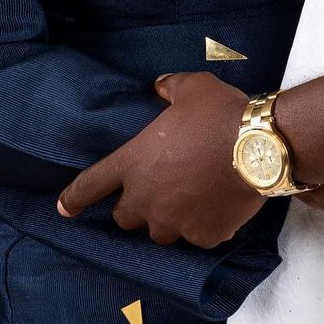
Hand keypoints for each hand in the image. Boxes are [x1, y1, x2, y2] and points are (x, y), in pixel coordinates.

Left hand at [57, 71, 256, 248]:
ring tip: (191, 200)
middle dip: (136, 207)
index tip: (63, 210)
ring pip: (160, 232)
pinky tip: (218, 208)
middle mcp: (146, 199)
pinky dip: (203, 227)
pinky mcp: (203, 236)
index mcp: (133, 163)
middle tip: (159, 190)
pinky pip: (197, 237)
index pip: (91, 185)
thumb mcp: (192, 88)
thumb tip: (160, 86)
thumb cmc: (219, 114)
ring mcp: (174, 222)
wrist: (260, 146)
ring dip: (168, 220)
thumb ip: (170, 88)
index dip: (74, 198)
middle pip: (125, 218)